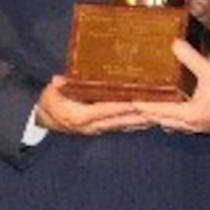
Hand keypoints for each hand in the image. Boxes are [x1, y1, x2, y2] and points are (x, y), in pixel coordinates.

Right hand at [35, 77, 151, 135]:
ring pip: (128, 124)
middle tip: (161, 104)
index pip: (107, 109)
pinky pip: (125, 126)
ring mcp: (100, 129)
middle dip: (143, 113)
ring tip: (163, 111)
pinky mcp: (105, 129)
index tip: (139, 100)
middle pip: (124, 119)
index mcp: (81, 116)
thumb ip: (59, 86)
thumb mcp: (52, 92)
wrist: (46, 119)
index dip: (124, 105)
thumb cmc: (50, 102)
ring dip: (145, 119)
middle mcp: (94, 126)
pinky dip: (139, 122)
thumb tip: (57, 80)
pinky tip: (153, 117)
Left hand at [138, 39, 209, 133]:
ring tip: (145, 111)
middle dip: (145, 114)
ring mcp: (197, 127)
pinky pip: (180, 125)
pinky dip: (170, 119)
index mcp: (188, 114)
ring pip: (170, 124)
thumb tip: (174, 44)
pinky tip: (168, 115)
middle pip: (160, 120)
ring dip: (157, 117)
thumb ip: (191, 58)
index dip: (142, 105)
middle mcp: (190, 124)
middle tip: (130, 106)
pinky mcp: (204, 126)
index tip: (128, 100)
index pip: (158, 110)